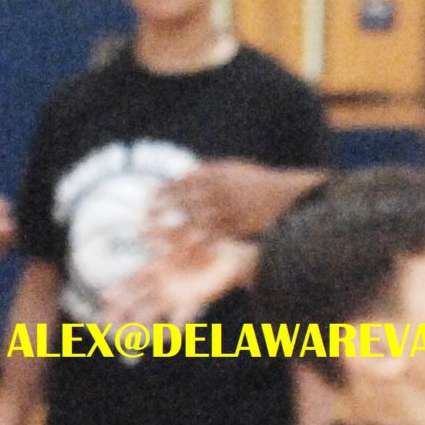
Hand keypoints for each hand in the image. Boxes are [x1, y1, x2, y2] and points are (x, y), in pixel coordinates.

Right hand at [100, 238, 256, 327]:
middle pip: (134, 302)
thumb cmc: (206, 242)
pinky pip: (179, 320)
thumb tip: (142, 227)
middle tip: (105, 326)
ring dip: (139, 326)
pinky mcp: (191, 303)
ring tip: (130, 337)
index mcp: (155, 268)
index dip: (118, 290)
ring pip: (150, 314)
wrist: (231, 257)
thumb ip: (164, 234)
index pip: (131, 281)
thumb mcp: (184, 236)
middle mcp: (161, 286)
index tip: (105, 298)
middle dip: (118, 313)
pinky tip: (167, 337)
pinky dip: (172, 329)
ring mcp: (174, 297)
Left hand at [155, 160, 317, 241]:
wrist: (283, 195)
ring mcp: (226, 211)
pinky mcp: (234, 228)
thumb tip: (186, 171)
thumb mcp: (232, 169)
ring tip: (153, 241)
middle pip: (181, 203)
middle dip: (160, 212)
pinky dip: (194, 247)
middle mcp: (217, 192)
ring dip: (172, 233)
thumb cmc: (254, 182)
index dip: (163, 192)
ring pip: (192, 224)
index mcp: (214, 175)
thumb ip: (208, 171)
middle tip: (142, 222)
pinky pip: (211, 240)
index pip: (181, 183)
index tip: (147, 199)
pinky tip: (180, 255)